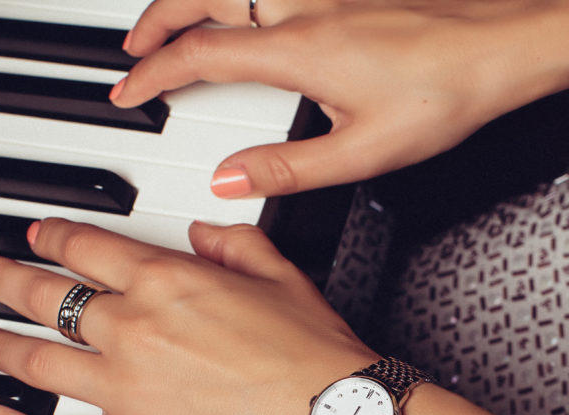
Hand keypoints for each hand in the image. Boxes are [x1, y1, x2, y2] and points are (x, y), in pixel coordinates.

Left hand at [0, 218, 375, 414]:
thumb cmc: (316, 359)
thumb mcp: (283, 278)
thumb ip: (236, 244)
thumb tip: (203, 229)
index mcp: (169, 282)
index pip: (90, 249)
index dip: (55, 239)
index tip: (37, 237)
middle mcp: (134, 327)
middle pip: (48, 297)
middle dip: (6, 280)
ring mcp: (123, 387)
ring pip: (39, 359)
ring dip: (2, 347)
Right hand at [114, 0, 568, 196]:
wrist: (505, 46)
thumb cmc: (443, 93)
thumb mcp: (359, 153)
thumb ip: (284, 169)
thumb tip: (227, 179)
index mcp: (298, 50)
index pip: (202, 54)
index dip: (155, 71)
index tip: (128, 89)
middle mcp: (303, 8)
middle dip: (156, 22)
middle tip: (134, 52)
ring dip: (190, 0)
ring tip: (170, 28)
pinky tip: (238, 15)